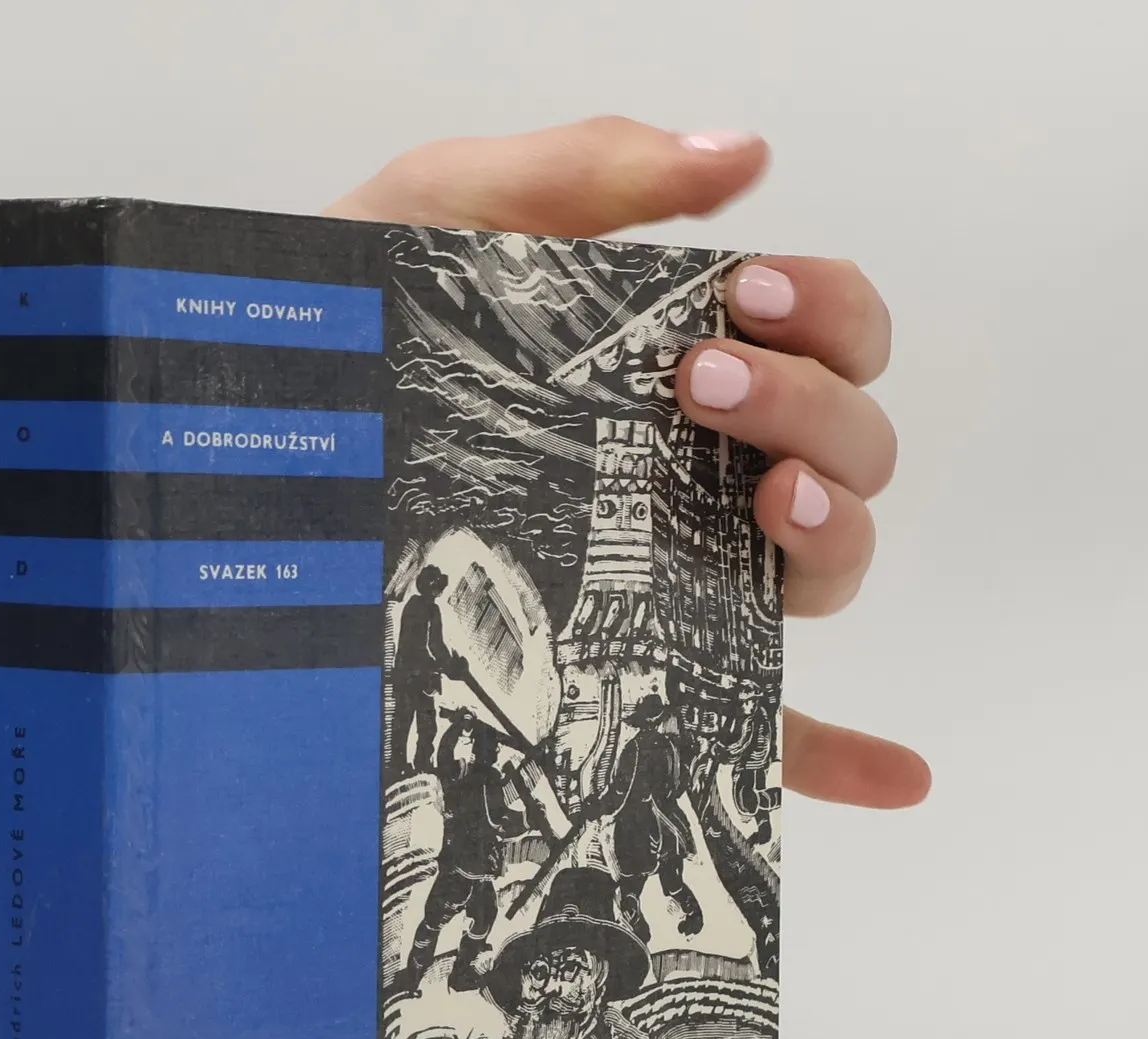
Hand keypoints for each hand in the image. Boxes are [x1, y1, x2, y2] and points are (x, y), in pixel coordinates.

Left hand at [328, 117, 929, 810]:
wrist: (251, 466)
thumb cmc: (339, 343)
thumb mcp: (440, 219)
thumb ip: (581, 173)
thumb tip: (742, 155)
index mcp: (673, 369)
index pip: (827, 334)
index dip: (829, 311)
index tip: (749, 299)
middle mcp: (698, 475)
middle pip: (853, 445)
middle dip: (816, 404)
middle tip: (702, 388)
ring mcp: (680, 583)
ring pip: (831, 565)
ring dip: (840, 530)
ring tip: (767, 507)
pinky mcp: (649, 683)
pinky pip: (770, 732)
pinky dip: (846, 756)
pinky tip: (896, 775)